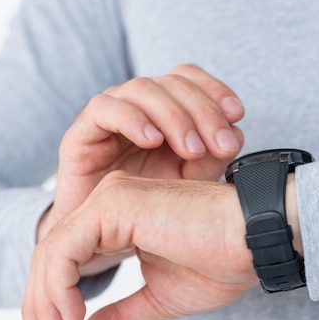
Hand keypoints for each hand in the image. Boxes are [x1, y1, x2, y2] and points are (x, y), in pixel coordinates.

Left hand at [23, 172, 257, 319]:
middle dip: (40, 308)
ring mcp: (111, 199)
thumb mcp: (161, 298)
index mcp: (119, 220)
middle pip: (53, 256)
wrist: (255, 240)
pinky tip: (72, 317)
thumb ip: (122, 316)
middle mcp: (110, 203)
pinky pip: (64, 249)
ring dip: (45, 302)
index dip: (53, 303)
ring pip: (51, 252)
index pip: (69, 260)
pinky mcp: (115, 204)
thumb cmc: (221, 261)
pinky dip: (58, 286)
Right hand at [38, 64, 244, 273]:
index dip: (214, 89)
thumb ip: (212, 158)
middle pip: (172, 83)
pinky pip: (103, 108)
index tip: (237, 114)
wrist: (101, 240)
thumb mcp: (189, 183)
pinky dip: (132, 118)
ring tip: (191, 150)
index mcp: (164, 110)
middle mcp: (138, 106)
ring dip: (172, 116)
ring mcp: (110, 116)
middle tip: (219, 145)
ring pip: (141, 89)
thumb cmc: (147, 207)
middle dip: (202, 111)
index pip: (188, 78)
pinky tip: (152, 140)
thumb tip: (236, 133)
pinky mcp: (82, 133)